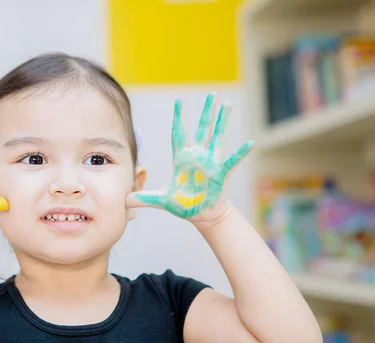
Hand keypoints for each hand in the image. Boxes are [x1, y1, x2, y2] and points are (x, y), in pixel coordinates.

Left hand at [126, 93, 252, 222]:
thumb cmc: (184, 205)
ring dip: (222, 122)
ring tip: (228, 105)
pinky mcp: (220, 173)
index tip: (179, 102)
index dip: (179, 118)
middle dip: (207, 112)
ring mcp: (211, 163)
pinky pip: (231, 161)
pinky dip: (240, 153)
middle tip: (212, 94)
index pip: (179, 133)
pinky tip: (249, 143)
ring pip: (217, 137)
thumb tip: (125, 201)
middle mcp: (198, 157)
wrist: (202, 215)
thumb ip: (143, 198)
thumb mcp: (161, 200)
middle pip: (203, 129)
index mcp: (182, 159)